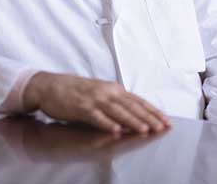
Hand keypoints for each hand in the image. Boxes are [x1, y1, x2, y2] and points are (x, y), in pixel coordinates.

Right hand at [22, 72, 170, 134]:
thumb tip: (134, 113)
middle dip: (149, 118)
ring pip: (117, 111)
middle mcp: (106, 92)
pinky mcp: (81, 107)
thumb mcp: (99, 93)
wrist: (49, 85)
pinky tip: (116, 130)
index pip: (138, 101)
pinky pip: (96, 117)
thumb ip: (115, 102)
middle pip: (131, 106)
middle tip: (163, 127)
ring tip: (145, 130)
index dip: (153, 111)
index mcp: (113, 89)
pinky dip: (107, 123)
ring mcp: (94, 99)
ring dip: (132, 121)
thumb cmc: (74, 91)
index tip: (166, 121)